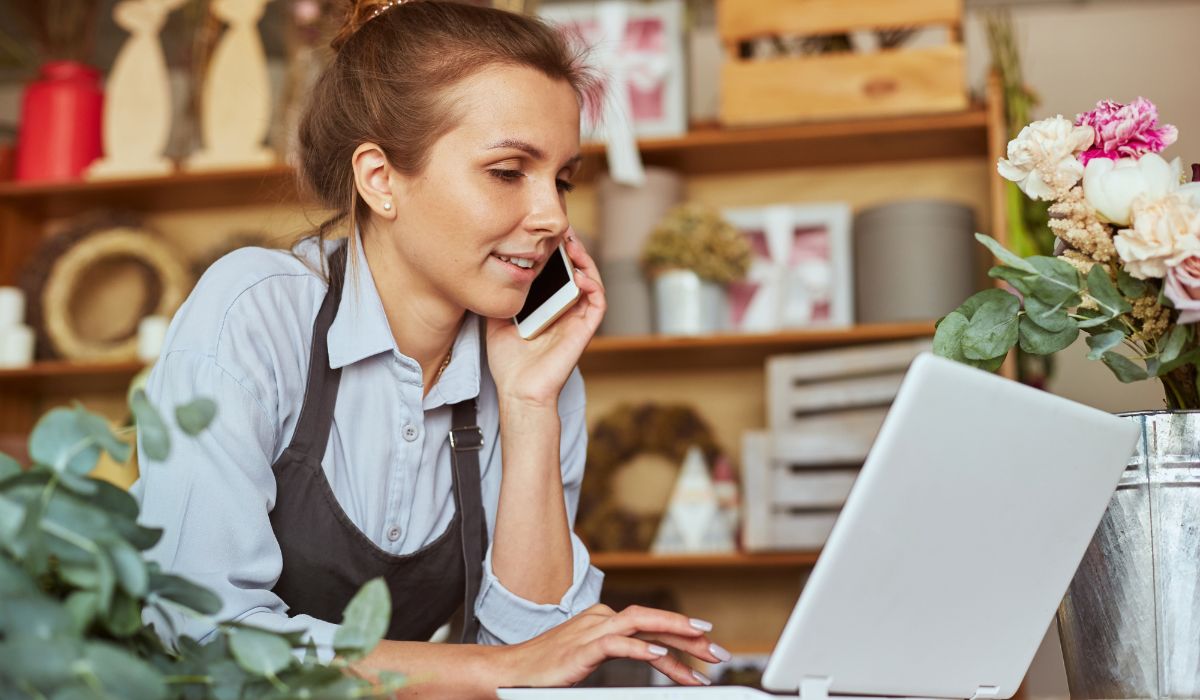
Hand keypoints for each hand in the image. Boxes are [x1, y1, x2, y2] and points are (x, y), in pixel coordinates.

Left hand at [485, 230, 605, 406]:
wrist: (518, 391)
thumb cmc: (509, 362)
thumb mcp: (497, 319)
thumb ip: (501, 297)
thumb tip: (491, 272)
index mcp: (549, 307)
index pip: (558, 273)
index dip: (556, 252)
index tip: (544, 234)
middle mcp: (566, 311)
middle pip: (577, 271)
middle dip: (572, 248)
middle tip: (562, 230)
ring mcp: (577, 320)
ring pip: (591, 281)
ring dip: (585, 260)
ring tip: (572, 243)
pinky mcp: (586, 330)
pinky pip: (598, 302)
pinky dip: (592, 284)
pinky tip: (578, 273)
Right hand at [491, 604, 725, 687]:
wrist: (509, 674)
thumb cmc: (546, 671)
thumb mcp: (589, 660)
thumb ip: (618, 654)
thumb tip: (655, 660)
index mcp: (605, 621)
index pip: (653, 625)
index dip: (684, 636)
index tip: (709, 651)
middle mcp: (602, 619)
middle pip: (655, 621)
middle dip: (690, 635)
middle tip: (720, 652)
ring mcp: (592, 631)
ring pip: (643, 625)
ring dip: (676, 635)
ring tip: (703, 648)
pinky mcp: (582, 649)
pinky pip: (618, 645)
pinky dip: (641, 649)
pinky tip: (660, 657)